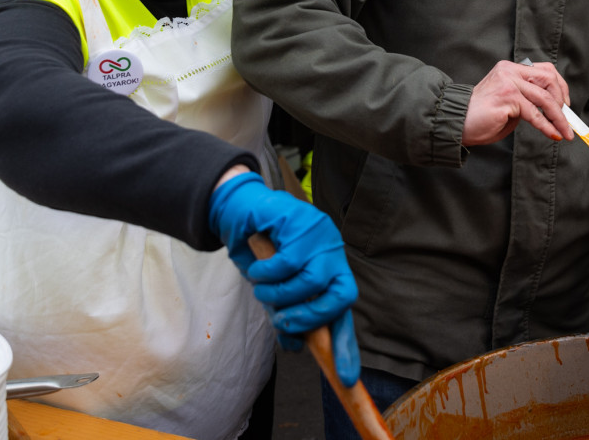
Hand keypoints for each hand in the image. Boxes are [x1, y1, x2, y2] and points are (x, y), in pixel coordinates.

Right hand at [209, 172, 359, 386]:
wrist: (242, 211)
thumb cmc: (261, 252)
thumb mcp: (274, 291)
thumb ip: (287, 316)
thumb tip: (294, 347)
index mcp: (330, 271)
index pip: (344, 311)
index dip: (345, 345)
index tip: (346, 377)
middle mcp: (332, 253)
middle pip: (341, 296)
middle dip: (312, 317)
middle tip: (284, 321)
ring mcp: (320, 236)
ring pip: (309, 282)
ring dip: (279, 295)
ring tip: (262, 290)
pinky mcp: (302, 221)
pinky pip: (286, 263)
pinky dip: (266, 274)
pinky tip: (257, 269)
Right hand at [463, 60, 570, 146]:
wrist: (457, 123)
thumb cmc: (481, 117)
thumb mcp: (509, 103)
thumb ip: (527, 100)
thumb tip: (553, 110)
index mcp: (510, 69)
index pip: (544, 70)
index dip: (560, 86)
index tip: (565, 105)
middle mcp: (510, 71)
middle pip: (549, 79)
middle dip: (562, 100)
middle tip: (565, 120)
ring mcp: (508, 83)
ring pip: (545, 97)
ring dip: (559, 118)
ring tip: (565, 132)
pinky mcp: (507, 97)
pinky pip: (534, 113)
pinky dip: (547, 126)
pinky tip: (553, 134)